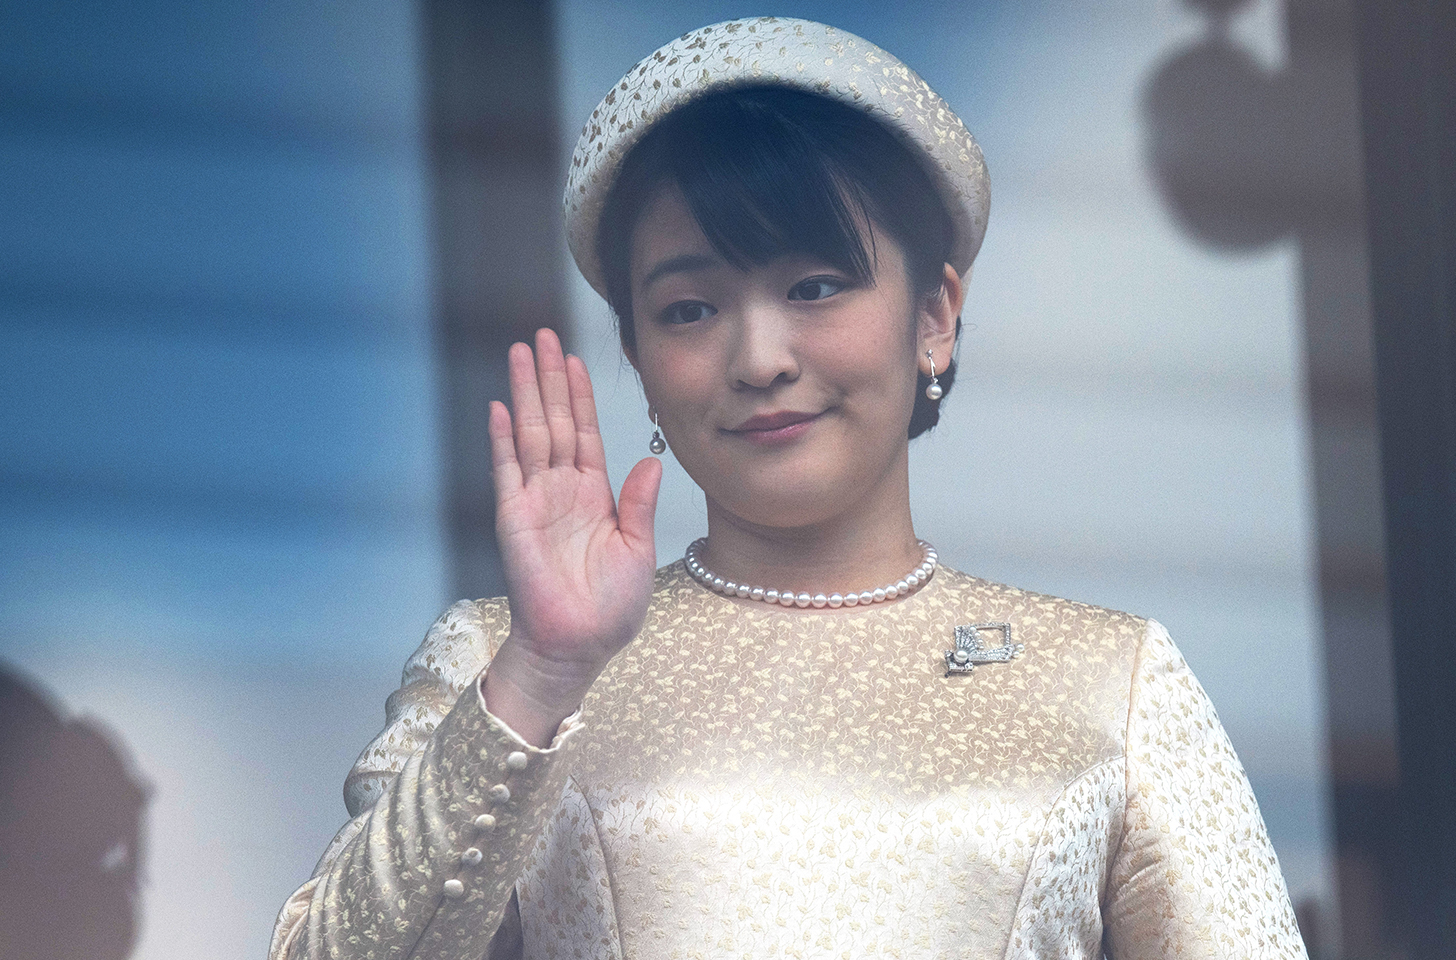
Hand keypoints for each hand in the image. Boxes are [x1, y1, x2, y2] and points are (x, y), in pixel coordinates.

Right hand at [483, 328, 661, 744]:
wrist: (578, 646)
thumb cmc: (610, 608)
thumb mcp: (638, 548)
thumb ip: (639, 502)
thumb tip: (652, 462)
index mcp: (593, 494)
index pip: (585, 431)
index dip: (579, 394)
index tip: (575, 357)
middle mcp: (562, 490)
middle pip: (554, 420)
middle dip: (549, 377)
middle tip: (543, 333)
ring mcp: (535, 501)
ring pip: (530, 434)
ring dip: (526, 392)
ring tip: (522, 352)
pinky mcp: (514, 519)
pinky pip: (507, 470)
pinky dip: (504, 438)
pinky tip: (502, 406)